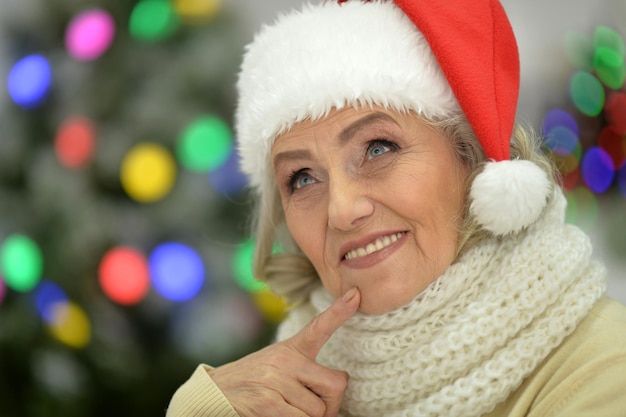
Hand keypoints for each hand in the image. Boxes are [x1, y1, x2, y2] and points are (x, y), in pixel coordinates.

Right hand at [209, 287, 360, 416]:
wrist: (213, 392)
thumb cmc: (253, 382)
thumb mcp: (277, 366)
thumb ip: (303, 372)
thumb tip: (336, 389)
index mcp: (291, 349)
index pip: (319, 327)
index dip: (339, 311)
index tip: (355, 294)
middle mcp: (285, 360)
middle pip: (335, 385)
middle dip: (331, 405)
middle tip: (316, 410)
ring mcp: (276, 380)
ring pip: (318, 411)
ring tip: (287, 411)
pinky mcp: (267, 403)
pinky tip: (277, 414)